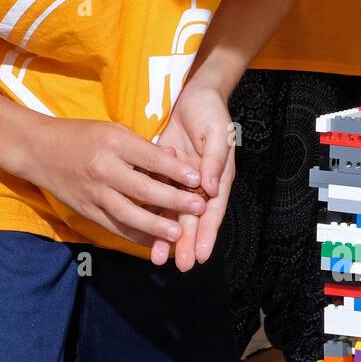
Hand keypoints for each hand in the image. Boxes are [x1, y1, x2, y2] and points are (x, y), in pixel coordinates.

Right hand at [24, 119, 205, 260]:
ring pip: (128, 213)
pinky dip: (136, 236)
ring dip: (155, 226)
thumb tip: (175, 159)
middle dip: (173, 200)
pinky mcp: (87, 210)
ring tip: (177, 233)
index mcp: (113, 143)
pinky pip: (115, 226)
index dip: (175, 171)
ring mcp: (94, 193)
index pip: (149, 158)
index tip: (198, 178)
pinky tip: (155, 242)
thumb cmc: (82, 136)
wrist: (38, 150)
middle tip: (198, 207)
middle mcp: (103, 169)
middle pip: (142, 189)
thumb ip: (143, 147)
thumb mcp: (114, 130)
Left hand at [154, 81, 236, 272]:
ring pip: (173, 213)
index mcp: (218, 179)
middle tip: (181, 266)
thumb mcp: (218, 133)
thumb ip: (214, 161)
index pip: (213, 212)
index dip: (207, 234)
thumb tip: (211, 189)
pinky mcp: (163, 174)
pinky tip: (141, 230)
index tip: (201, 255)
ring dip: (166, 235)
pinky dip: (151, 213)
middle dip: (186, 243)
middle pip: (193, 219)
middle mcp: (201, 186)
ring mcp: (181, 182)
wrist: (194, 95)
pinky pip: (157, 197)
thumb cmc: (211, 113)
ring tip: (157, 257)